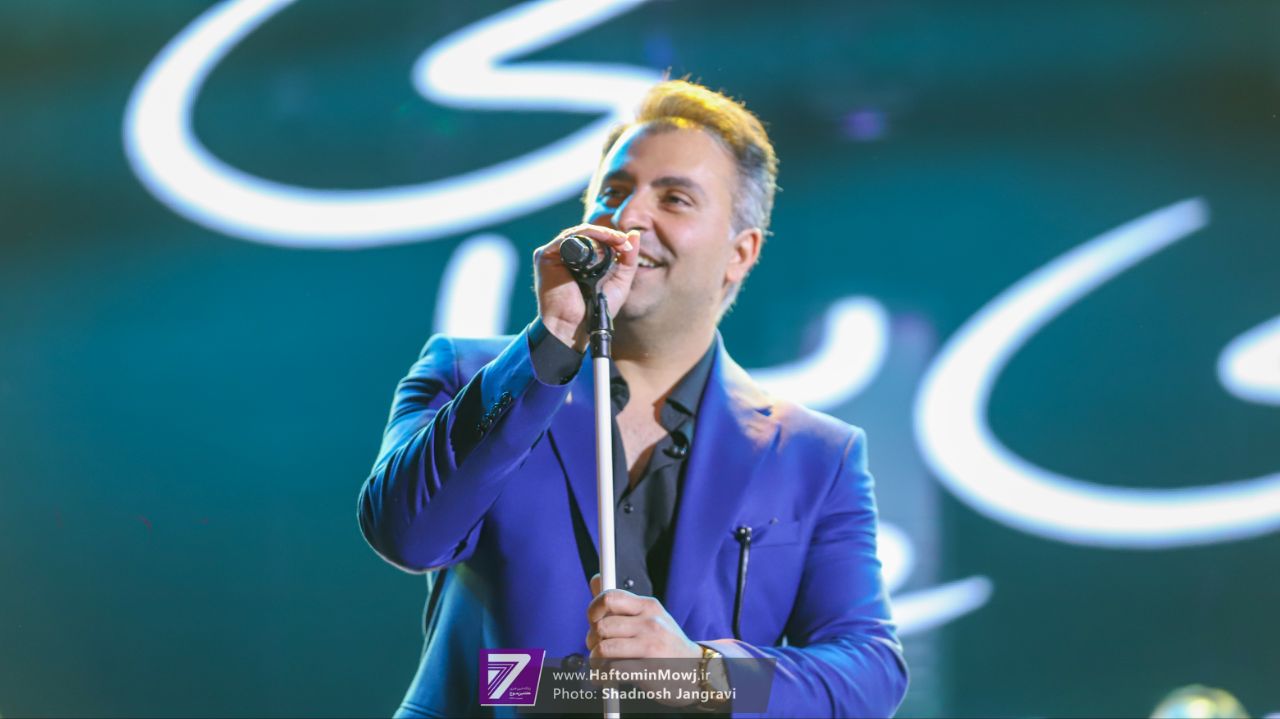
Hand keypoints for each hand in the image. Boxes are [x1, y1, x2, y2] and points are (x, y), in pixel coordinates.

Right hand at [534, 225, 639, 351]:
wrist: (575, 325)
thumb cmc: (594, 308)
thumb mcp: (619, 281)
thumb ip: (628, 260)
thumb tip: (634, 234)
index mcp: (580, 261)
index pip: (596, 240)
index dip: (613, 239)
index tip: (628, 246)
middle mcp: (566, 256)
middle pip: (588, 234)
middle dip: (609, 235)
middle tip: (624, 242)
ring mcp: (554, 254)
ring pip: (579, 233)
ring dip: (601, 234)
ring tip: (617, 240)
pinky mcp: (545, 256)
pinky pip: (567, 238)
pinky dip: (587, 235)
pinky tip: (602, 240)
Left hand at [586, 573, 703, 706]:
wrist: (695, 671)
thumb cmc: (667, 644)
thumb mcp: (651, 617)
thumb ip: (622, 602)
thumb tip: (596, 579)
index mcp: (648, 606)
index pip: (610, 597)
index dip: (593, 609)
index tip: (592, 621)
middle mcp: (650, 623)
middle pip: (602, 626)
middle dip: (592, 640)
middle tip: (596, 648)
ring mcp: (650, 646)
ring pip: (603, 649)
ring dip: (595, 660)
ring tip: (600, 665)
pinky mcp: (648, 669)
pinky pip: (612, 670)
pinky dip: (603, 676)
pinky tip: (607, 678)